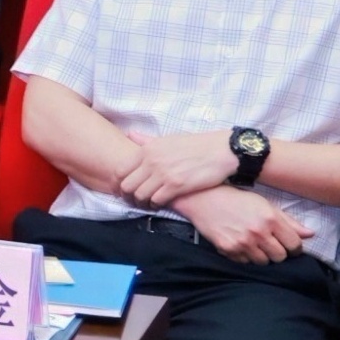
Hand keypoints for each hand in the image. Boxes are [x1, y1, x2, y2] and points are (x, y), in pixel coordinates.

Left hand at [113, 131, 236, 206]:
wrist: (221, 150)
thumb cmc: (195, 145)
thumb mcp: (168, 139)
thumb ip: (147, 140)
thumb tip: (130, 135)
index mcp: (147, 149)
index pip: (120, 170)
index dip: (118, 183)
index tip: (124, 189)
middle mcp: (152, 161)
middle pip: (126, 186)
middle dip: (128, 196)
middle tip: (134, 200)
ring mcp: (163, 173)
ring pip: (140, 195)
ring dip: (142, 202)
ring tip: (147, 203)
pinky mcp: (176, 185)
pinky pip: (156, 200)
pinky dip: (155, 204)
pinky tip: (160, 203)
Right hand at [179, 187, 307, 262]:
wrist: (204, 199)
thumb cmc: (237, 200)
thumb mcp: (265, 205)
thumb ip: (289, 221)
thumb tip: (311, 234)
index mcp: (270, 219)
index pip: (294, 245)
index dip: (295, 248)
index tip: (289, 246)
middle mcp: (258, 232)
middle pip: (280, 257)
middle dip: (278, 252)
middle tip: (271, 244)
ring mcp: (242, 242)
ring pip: (263, 262)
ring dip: (262, 256)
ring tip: (255, 245)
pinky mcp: (228, 249)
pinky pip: (245, 262)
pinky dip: (245, 257)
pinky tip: (241, 245)